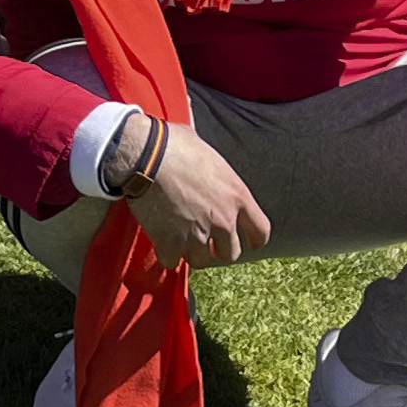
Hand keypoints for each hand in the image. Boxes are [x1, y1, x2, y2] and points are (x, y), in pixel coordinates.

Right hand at [125, 119, 271, 268]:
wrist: (144, 155)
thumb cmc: (174, 145)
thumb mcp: (209, 155)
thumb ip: (217, 174)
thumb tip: (209, 170)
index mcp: (237, 196)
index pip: (261, 231)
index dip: (255, 240)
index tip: (249, 243)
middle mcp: (223, 220)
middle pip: (231, 253)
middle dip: (218, 249)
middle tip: (206, 241)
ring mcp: (198, 234)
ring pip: (201, 260)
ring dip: (191, 252)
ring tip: (180, 240)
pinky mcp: (171, 243)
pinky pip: (171, 261)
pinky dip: (166, 254)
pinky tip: (160, 241)